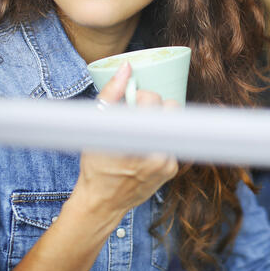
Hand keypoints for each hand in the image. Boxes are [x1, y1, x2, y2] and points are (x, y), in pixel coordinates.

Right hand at [70, 62, 178, 218]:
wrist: (102, 201)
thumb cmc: (95, 163)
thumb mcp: (96, 126)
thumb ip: (111, 94)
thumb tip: (126, 68)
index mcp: (135, 138)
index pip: (153, 99)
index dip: (140, 98)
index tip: (130, 105)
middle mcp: (156, 152)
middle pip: (172, 107)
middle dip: (155, 108)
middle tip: (136, 118)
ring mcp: (167, 162)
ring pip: (174, 123)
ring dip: (159, 122)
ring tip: (141, 133)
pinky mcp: (173, 170)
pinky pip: (173, 140)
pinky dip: (161, 138)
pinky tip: (145, 147)